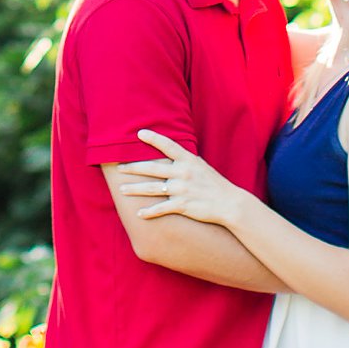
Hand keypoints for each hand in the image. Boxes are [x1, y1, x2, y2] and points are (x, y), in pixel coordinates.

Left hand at [117, 129, 243, 231]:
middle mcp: (183, 173)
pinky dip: (149, 212)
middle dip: (133, 168)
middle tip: (119, 168)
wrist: (230, 203)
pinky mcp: (183, 206)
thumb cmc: (213, 184)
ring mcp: (182, 189)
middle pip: (152, 168)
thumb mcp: (201, 166)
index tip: (139, 133)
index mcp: (188, 160)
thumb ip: (184, 160)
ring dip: (135, 189)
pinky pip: (161, 208)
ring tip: (121, 190)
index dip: (153, 138)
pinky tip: (139, 213)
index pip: (168, 145)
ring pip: (152, 189)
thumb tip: (169, 151)